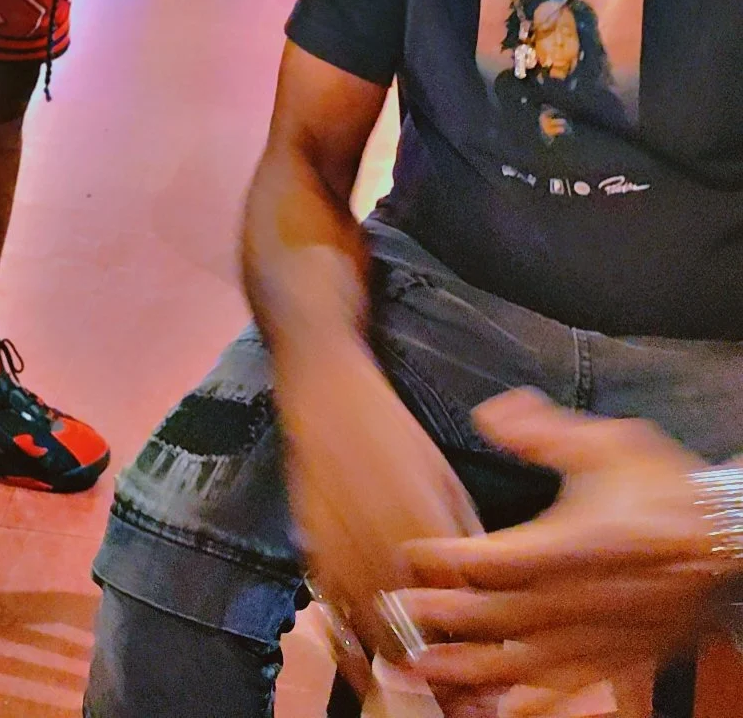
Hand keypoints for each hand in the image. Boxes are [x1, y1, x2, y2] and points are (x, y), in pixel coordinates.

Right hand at [279, 339, 480, 666]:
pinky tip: (369, 671)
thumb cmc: (395, 434)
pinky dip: (353, 651)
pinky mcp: (312, 554)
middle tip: (463, 706)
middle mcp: (383, 547)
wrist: (328, 398)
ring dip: (398, 674)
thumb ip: (464, 540)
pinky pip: (334, 619)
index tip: (494, 690)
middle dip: (441, 681)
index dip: (477, 659)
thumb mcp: (445, 480)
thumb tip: (486, 594)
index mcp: (426, 526)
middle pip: (415, 639)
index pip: (458, 614)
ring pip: (373, 638)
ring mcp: (343, 554)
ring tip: (422, 698)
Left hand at [399, 389, 725, 694]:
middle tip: (393, 612)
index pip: (495, 559)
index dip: (448, 559)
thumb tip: (491, 413)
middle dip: (441, 615)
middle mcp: (581, 600)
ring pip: (521, 662)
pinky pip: (566, 692)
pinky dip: (528, 703)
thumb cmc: (668, 490)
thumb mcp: (609, 444)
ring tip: (420, 666)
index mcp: (576, 545)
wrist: (729, 541)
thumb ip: (544, 433)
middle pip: (497, 615)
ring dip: (467, 666)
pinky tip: (496, 708)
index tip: (410, 552)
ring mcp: (600, 639)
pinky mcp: (619, 663)